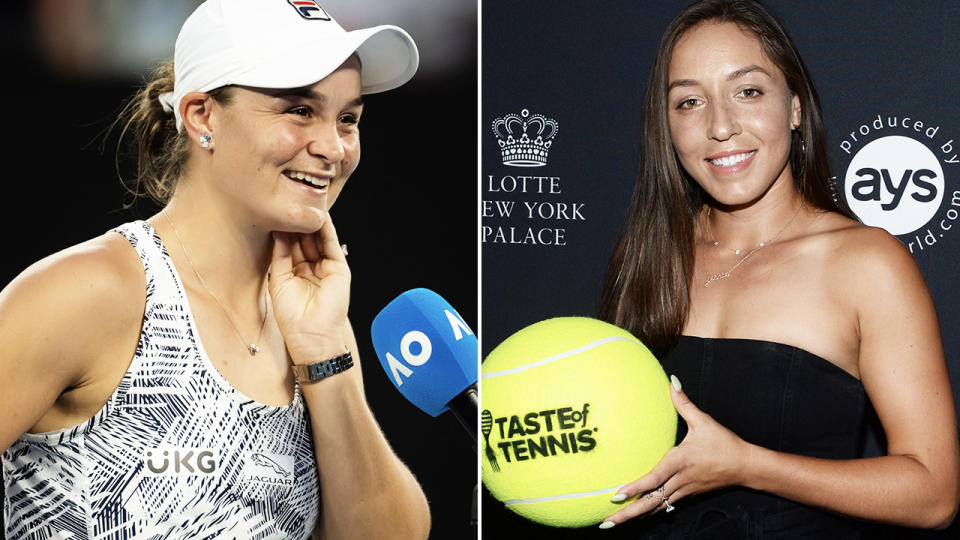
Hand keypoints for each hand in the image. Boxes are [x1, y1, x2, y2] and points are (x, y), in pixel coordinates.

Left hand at [268, 215, 350, 362]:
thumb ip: (280, 256)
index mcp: (295, 272)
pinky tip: (319, 216)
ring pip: (317, 239)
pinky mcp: (338, 267)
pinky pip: (331, 243)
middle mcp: (311, 267)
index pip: (290, 245)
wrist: (311, 334)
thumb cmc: (292, 316)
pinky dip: (326, 229)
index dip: (284, 230)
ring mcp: (325, 266)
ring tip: (301, 205)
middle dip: (296, 223)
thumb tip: (279, 232)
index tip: (275, 212)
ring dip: (310, 223)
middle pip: (303, 239)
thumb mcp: (279, 280)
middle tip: (288, 203)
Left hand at [601, 376, 750, 526]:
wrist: (746, 466)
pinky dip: (650, 511)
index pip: (653, 479)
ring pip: (656, 507)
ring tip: (614, 523)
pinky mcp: (688, 495)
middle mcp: (680, 480)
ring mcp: (684, 490)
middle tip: (606, 523)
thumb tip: (672, 381)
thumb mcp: (704, 421)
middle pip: (650, 501)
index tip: (616, 495)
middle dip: (627, 514)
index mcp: (680, 462)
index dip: (635, 488)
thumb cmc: (724, 444)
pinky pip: (665, 505)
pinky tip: (638, 515)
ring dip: (635, 516)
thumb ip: (684, 403)